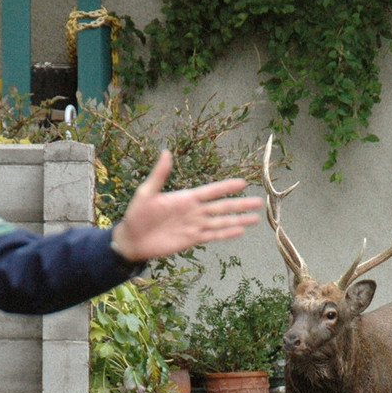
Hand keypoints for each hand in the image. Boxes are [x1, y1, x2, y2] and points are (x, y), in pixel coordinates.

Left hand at [111, 151, 263, 261]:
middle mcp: (194, 211)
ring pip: (221, 222)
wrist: (132, 239)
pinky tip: (239, 231)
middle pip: (222, 207)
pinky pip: (212, 236)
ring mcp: (195, 225)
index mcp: (186, 198)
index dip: (226, 187)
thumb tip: (166, 152)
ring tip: (256, 219)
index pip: (211, 191)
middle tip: (259, 201)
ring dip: (238, 220)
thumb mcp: (146, 193)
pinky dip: (226, 234)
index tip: (243, 183)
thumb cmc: (137, 214)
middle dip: (240, 204)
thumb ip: (159, 175)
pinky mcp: (192, 239)